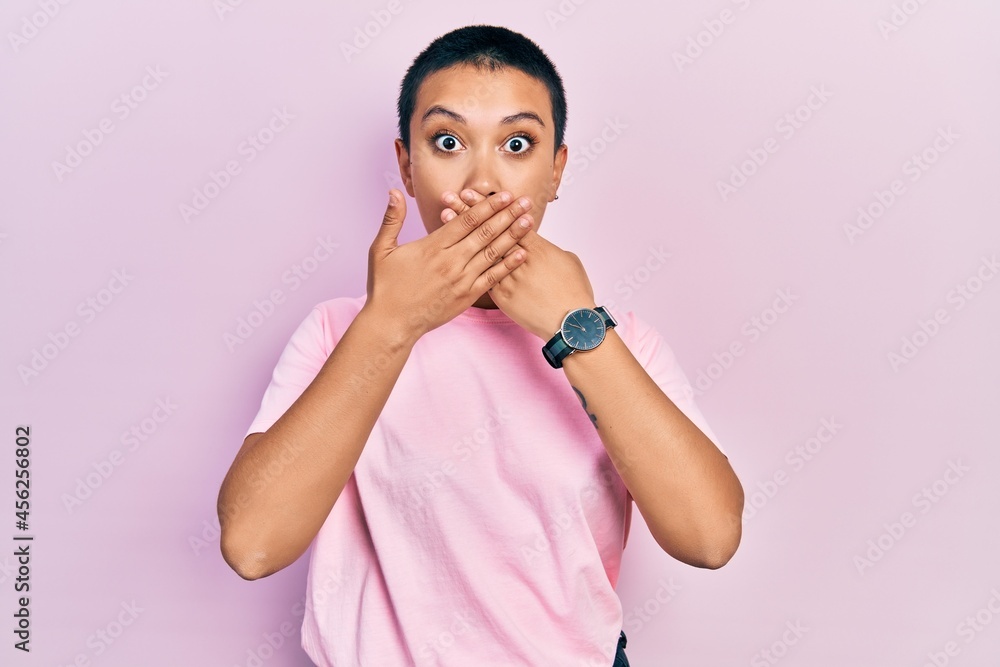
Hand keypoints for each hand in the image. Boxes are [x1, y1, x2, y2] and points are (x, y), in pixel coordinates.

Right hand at [364, 189, 533, 342]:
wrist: (392, 324)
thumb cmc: (385, 287)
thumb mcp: (381, 250)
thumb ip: (391, 219)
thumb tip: (393, 192)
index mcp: (433, 246)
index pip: (466, 220)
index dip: (487, 205)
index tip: (504, 194)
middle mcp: (450, 261)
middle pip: (485, 232)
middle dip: (507, 215)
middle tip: (525, 201)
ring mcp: (461, 279)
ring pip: (492, 252)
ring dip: (512, 235)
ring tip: (529, 221)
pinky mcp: (466, 296)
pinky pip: (492, 278)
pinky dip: (508, 265)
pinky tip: (522, 254)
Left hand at [441, 189, 597, 340]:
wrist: (572, 323)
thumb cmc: (574, 291)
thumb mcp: (568, 261)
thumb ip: (548, 249)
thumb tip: (539, 243)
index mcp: (537, 247)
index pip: (510, 219)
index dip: (492, 205)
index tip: (475, 193)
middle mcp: (520, 259)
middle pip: (491, 230)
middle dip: (470, 211)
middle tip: (453, 195)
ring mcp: (509, 277)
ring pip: (481, 250)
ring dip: (463, 233)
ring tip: (446, 215)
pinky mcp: (503, 295)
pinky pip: (482, 276)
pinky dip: (465, 261)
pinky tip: (451, 251)